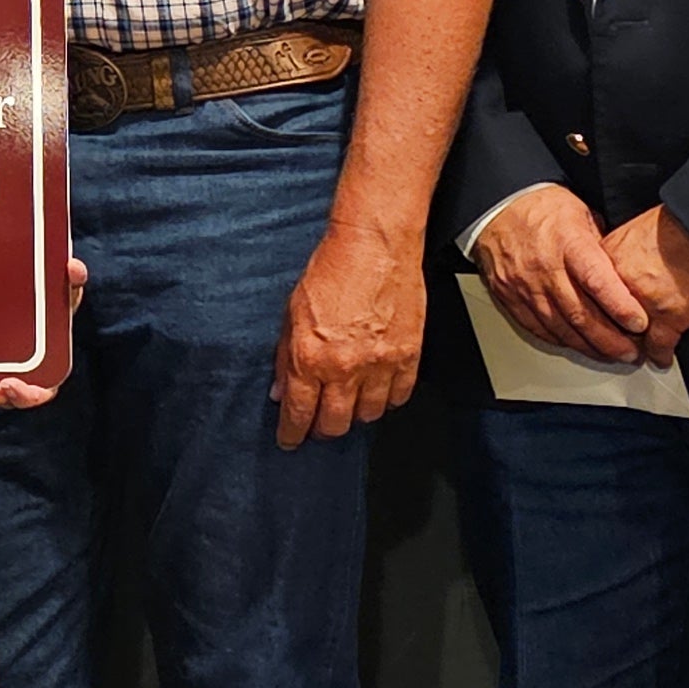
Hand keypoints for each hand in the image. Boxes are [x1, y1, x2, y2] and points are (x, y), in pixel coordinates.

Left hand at [0, 255, 91, 409]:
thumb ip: (73, 281)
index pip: (38, 392)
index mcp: (47, 370)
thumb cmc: (53, 305)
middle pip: (4, 397)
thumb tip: (74, 268)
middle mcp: (22, 377)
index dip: (25, 394)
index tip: (11, 385)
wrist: (33, 297)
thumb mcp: (66, 293)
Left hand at [273, 222, 423, 449]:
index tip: (290, 440)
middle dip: (323, 430)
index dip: (292, 434)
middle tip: (318, 426)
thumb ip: (284, 356)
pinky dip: (387, 400)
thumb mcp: (291, 313)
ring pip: (368, 415)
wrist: (374, 246)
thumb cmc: (332, 271)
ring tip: (348, 405)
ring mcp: (379, 365)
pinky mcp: (408, 357)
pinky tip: (377, 392)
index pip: (298, 413)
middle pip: (334, 424)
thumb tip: (280, 389)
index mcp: (309, 358)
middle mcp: (344, 368)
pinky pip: (398, 397)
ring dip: (356, 415)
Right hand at [473, 185, 649, 363]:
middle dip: (610, 339)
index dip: (620, 306)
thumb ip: (603, 247)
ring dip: (589, 346)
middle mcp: (545, 267)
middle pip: (581, 313)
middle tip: (632, 352)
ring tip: (610, 354)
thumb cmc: (542, 208)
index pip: (597, 281)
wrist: (496, 207)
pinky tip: (577, 345)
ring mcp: (525, 286)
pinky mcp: (510, 297)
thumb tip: (626, 272)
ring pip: (561, 327)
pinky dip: (560, 340)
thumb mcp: (582, 213)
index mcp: (568, 242)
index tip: (640, 324)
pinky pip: (537, 327)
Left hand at [601, 205, 688, 364]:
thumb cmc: (685, 223)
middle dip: (609, 332)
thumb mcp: (639, 230)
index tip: (599, 316)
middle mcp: (618, 282)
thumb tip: (626, 266)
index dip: (596, 307)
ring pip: (628, 336)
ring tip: (635, 353)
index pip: (590, 291)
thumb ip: (625, 253)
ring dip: (633, 346)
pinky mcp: (669, 318)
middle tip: (610, 344)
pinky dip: (660, 354)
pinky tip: (661, 357)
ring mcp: (641, 303)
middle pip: (603, 317)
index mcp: (607, 257)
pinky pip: (658, 345)